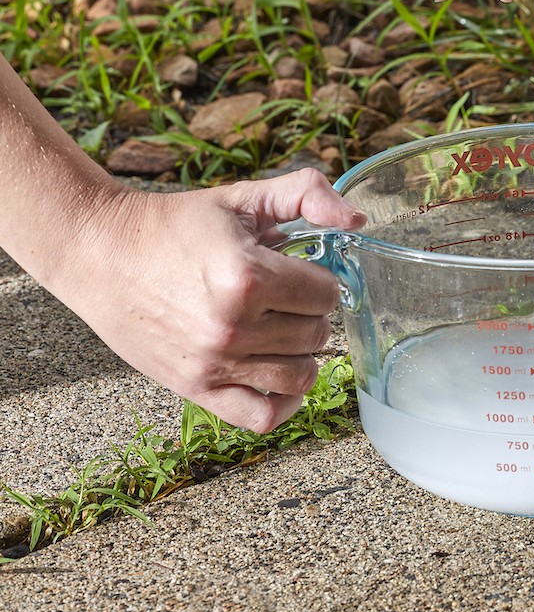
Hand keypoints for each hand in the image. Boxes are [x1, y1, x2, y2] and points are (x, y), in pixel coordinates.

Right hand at [59, 169, 365, 432]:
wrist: (100, 253)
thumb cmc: (175, 224)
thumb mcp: (243, 197)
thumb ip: (308, 195)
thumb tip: (357, 221)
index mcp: (248, 277)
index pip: (327, 294)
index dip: (318, 278)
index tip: (296, 270)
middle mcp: (233, 326)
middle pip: (317, 333)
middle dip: (309, 312)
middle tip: (283, 296)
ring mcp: (214, 363)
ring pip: (302, 374)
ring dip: (302, 352)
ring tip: (280, 329)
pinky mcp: (196, 389)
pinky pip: (263, 416)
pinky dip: (286, 402)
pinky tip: (284, 376)